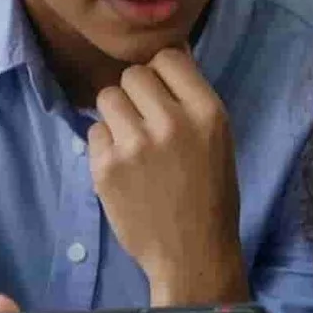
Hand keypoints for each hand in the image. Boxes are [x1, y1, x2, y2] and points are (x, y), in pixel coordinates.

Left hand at [89, 47, 246, 305]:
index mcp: (208, 114)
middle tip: (147, 124)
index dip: (162, 73)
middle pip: (134, 74)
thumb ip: (192, 102)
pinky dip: (106, 145)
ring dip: (117, 116)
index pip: (169, 58)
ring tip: (134, 145)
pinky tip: (125, 168)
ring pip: (108, 98)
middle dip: (137, 94)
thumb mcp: (218, 142)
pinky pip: (95, 131)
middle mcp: (172, 123)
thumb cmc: (210, 198)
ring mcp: (136, 145)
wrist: (193, 255)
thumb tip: (162, 60)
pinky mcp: (106, 167)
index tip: (164, 94)